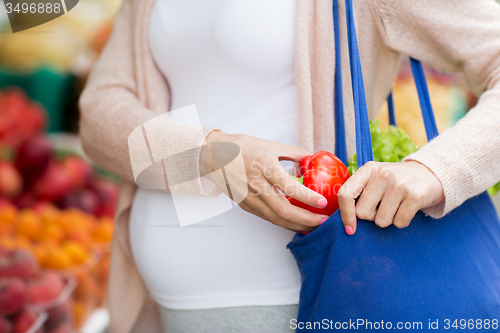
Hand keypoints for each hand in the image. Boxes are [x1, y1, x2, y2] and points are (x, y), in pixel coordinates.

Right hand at [200, 131, 329, 231]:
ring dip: (297, 225)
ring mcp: (248, 197)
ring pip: (276, 218)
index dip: (308, 197)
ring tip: (313, 226)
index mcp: (264, 166)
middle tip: (323, 221)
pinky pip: (267, 218)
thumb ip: (294, 152)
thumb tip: (314, 158)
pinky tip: (296, 223)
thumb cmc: (242, 147)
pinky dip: (283, 223)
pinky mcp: (244, 205)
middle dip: (306, 219)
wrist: (212, 155)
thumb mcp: (270, 144)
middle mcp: (255, 184)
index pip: (289, 187)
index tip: (323, 202)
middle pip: (283, 210)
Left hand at [338, 161, 443, 234]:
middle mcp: (382, 175)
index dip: (345, 214)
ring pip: (381, 221)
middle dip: (372, 216)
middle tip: (383, 207)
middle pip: (363, 213)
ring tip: (396, 206)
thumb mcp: (375, 178)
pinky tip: (407, 209)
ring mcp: (399, 185)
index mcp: (368, 170)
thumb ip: (359, 192)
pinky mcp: (415, 196)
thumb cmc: (395, 181)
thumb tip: (346, 221)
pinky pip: (399, 223)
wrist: (430, 173)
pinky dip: (402, 221)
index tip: (350, 228)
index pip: (345, 194)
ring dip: (388, 219)